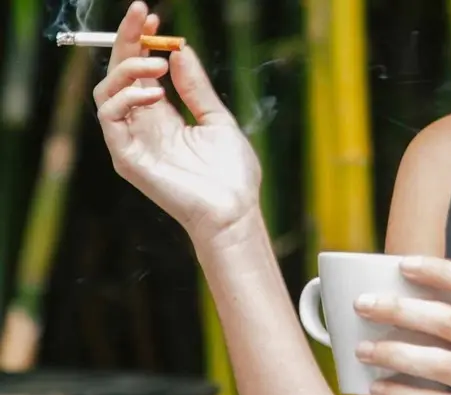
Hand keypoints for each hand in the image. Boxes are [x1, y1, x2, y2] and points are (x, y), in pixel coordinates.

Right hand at [93, 1, 260, 241]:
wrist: (235, 211)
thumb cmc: (231, 173)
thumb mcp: (216, 118)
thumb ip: (195, 87)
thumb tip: (178, 50)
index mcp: (162, 115)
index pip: (139, 70)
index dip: (139, 40)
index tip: (149, 15)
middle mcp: (142, 125)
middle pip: (118, 74)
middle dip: (126, 40)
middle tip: (142, 17)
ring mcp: (132, 141)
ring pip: (107, 92)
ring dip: (128, 69)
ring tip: (157, 65)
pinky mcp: (126, 157)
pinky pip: (109, 118)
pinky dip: (126, 98)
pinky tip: (155, 93)